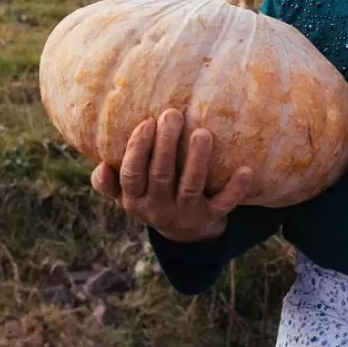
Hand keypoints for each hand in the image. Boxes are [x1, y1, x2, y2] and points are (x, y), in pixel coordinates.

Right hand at [90, 108, 255, 242]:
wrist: (184, 232)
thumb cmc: (151, 196)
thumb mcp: (126, 193)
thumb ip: (110, 181)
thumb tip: (101, 166)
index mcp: (134, 200)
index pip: (132, 174)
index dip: (138, 150)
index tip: (147, 122)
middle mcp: (158, 209)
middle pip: (160, 175)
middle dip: (166, 144)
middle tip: (173, 114)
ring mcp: (185, 214)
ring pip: (190, 186)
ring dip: (197, 160)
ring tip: (202, 133)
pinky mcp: (211, 217)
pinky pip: (224, 204)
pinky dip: (236, 189)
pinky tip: (246, 169)